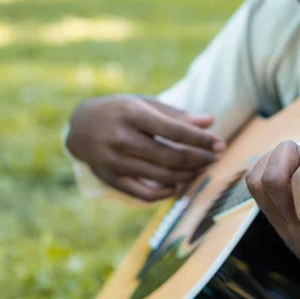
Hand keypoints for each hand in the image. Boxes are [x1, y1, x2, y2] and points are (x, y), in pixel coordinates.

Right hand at [66, 95, 224, 201]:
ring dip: (188, 174)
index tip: (220, 143)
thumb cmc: (120, 111)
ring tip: (202, 168)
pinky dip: (165, 192)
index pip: (174, 130)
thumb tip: (210, 122)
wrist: (79, 126)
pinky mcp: (110, 178)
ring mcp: (114, 161)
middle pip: (170, 156)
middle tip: (216, 157)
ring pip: (161, 176)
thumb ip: (177, 115)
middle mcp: (121, 138)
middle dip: (199, 158)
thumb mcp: (145, 104)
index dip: (200, 139)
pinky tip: (178, 184)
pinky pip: (144, 194)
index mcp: (131, 114)